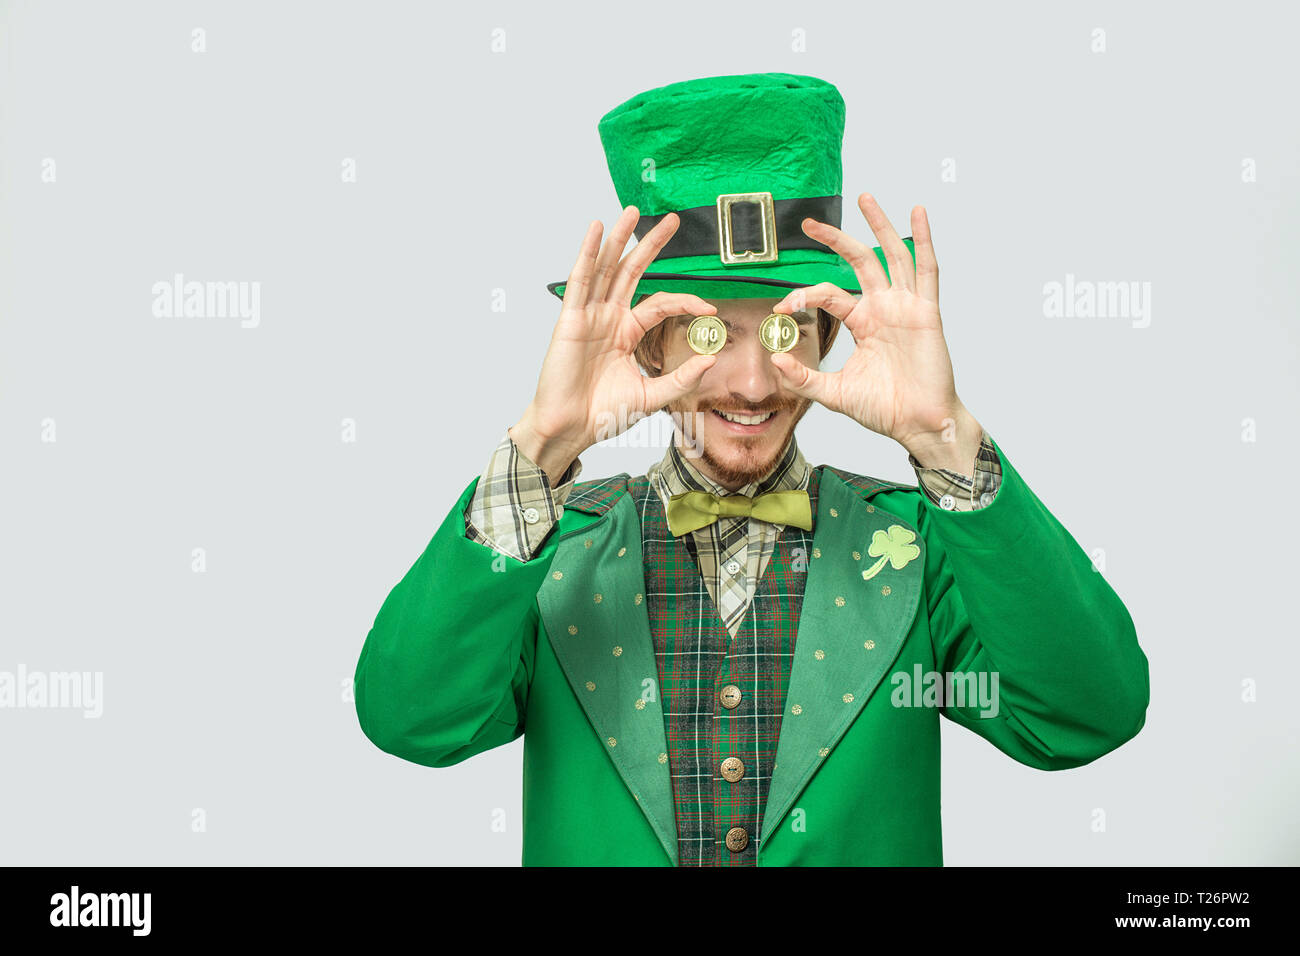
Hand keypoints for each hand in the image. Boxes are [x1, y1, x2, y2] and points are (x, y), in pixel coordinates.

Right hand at [511, 206, 718, 482]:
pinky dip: (586, 253)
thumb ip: (681, 379)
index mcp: (627, 333)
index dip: (685, 302)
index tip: (710, 309)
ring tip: (632, 212)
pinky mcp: (570, 319)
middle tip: (672, 220)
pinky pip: (580, 281)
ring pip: (606, 269)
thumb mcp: (652, 396)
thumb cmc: (603, 415)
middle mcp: (609, 318)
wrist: (571, 429)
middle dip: (651, 245)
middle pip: (632, 271)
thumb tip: (711, 359)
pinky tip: (595, 230)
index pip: (660, 304)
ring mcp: (589, 316)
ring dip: (619, 239)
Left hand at [767, 193, 980, 469]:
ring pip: (892, 256)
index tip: (782, 306)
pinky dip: (923, 241)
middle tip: (809, 223)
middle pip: (859, 261)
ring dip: (879, 225)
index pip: (830, 294)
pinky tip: (918, 215)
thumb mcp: (834, 393)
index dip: (804, 295)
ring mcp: (906, 307)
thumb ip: (804, 378)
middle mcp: (884, 308)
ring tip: (865, 197)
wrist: (918, 425)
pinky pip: (927, 271)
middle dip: (836, 239)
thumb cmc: (885, 409)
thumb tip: (775, 360)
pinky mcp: (927, 313)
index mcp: (864, 322)